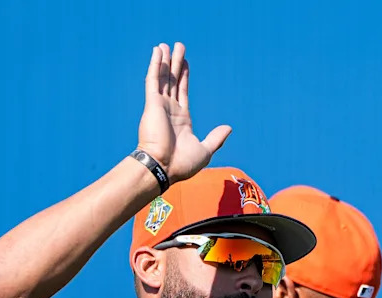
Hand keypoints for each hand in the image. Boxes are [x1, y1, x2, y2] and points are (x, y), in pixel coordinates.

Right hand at [137, 42, 231, 182]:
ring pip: (163, 77)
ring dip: (164, 61)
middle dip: (175, 64)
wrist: (163, 168)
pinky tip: (157, 52)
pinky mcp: (152, 104)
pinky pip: (153, 80)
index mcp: (181, 119)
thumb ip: (216, 138)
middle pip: (173, 81)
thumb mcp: (205, 150)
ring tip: (166, 45)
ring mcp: (160, 106)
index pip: (182, 92)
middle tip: (177, 47)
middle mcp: (169, 110)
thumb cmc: (181, 164)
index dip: (184, 76)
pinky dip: (155, 65)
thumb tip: (228, 128)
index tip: (185, 63)